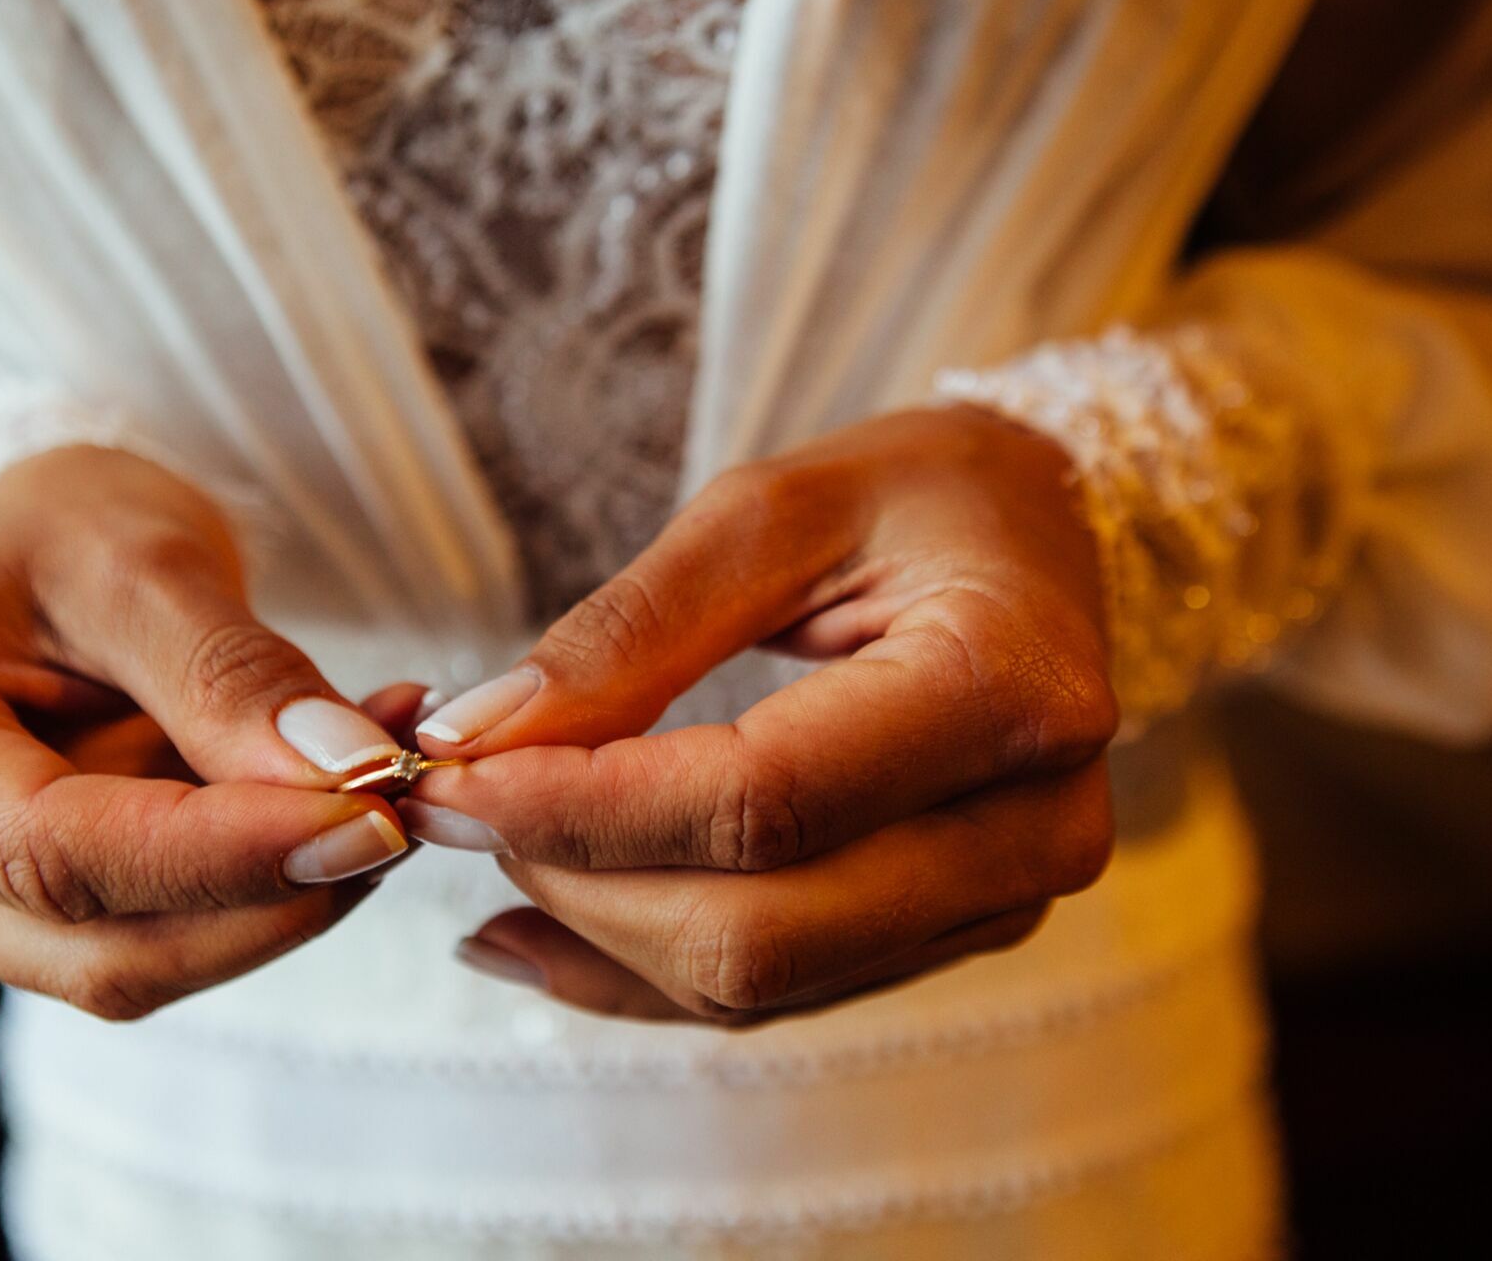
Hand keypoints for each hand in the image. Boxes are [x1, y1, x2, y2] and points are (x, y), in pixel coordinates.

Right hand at [0, 447, 413, 1019]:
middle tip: (415, 798)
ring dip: (302, 887)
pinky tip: (356, 789)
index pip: (56, 851)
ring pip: (164, 959)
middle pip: (111, 940)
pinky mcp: (61, 927)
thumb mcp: (134, 556)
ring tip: (397, 769)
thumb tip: (346, 775)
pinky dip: (289, 875)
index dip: (225, 850)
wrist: (49, 555)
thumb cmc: (62, 529)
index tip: (373, 812)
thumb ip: (230, 671)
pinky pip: (190, 933)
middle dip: (281, 887)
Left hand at [409, 407, 1119, 1024]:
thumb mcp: (769, 513)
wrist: (1038, 541)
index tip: (453, 775)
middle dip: (577, 880)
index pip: (763, 800)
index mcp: (1006, 688)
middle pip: (759, 928)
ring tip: (491, 845)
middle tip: (460, 806)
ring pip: (756, 981)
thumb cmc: (912, 497)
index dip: (587, 807)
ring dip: (595, 929)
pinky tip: (538, 930)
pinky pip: (775, 993)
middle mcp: (1031, 824)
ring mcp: (1002, 899)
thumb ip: (626, 632)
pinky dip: (641, 972)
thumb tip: (478, 739)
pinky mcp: (952, 932)